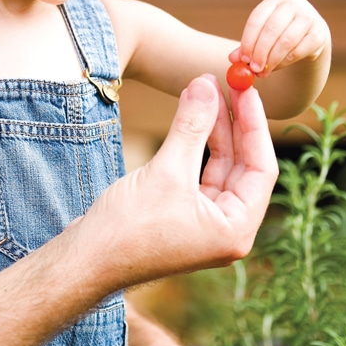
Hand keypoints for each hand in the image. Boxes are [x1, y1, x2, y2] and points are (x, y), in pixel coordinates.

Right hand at [81, 74, 277, 290]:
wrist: (84, 260)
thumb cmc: (127, 230)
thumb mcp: (167, 172)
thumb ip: (192, 126)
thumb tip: (206, 84)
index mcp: (235, 229)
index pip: (262, 169)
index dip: (254, 125)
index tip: (247, 91)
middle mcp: (225, 229)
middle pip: (242, 166)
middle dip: (232, 123)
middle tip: (227, 84)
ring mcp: (204, 223)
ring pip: (219, 167)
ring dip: (212, 130)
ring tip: (204, 92)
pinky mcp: (182, 215)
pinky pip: (198, 173)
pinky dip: (194, 145)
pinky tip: (189, 117)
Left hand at [229, 0, 329, 75]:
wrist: (308, 39)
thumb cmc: (278, 37)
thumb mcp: (261, 38)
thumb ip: (247, 48)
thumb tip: (232, 58)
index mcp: (274, 1)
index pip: (257, 18)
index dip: (248, 40)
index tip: (243, 59)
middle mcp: (293, 4)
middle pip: (272, 29)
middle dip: (260, 52)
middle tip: (253, 69)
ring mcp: (308, 17)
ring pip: (286, 41)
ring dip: (272, 60)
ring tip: (263, 72)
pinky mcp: (319, 34)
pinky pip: (299, 51)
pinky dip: (285, 62)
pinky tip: (277, 67)